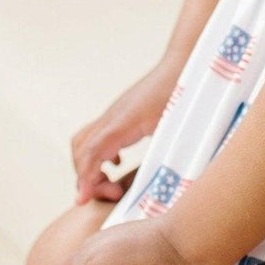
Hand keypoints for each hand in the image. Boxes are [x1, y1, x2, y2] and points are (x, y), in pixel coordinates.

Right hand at [71, 64, 178, 202]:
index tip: (83, 200)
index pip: (91, 152)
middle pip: (81, 149)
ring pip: (84, 141)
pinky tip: (118, 165)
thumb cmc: (181, 93)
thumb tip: (159, 184)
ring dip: (89, 166)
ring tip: (111, 183)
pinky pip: (97, 135)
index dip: (85, 178)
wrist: (183, 64)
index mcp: (123, 122)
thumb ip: (162, 154)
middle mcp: (113, 117)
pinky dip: (98, 156)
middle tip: (112, 193)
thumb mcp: (173, 127)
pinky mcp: (120, 114)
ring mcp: (114, 114)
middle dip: (87, 177)